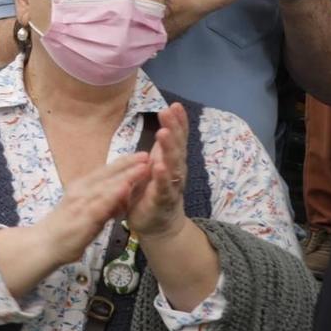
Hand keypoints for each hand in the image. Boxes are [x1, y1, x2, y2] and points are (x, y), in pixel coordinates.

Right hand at [37, 150, 149, 270]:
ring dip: (126, 176)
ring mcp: (81, 202)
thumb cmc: (65, 229)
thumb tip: (120, 198)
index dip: (122, 163)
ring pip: (107, 186)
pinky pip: (101, 203)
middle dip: (127, 164)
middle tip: (146, 155)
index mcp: (81, 187)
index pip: (104, 172)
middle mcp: (81, 190)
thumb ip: (103, 204)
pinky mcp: (83, 216)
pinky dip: (114, 194)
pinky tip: (126, 188)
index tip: (139, 155)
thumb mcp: (86, 212)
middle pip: (107, 174)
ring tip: (143, 167)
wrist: (44, 244)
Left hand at [124, 102, 191, 242]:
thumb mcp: (155, 165)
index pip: (176, 138)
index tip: (175, 104)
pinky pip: (162, 188)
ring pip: (172, 165)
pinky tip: (158, 166)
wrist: (159, 225)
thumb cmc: (154, 191)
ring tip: (164, 132)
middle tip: (168, 111)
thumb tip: (165, 126)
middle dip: (173, 128)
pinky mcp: (162, 201)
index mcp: (171, 161)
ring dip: (169, 149)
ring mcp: (170, 186)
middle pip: (176, 147)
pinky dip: (161, 177)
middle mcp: (175, 171)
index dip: (177, 122)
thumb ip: (161, 149)